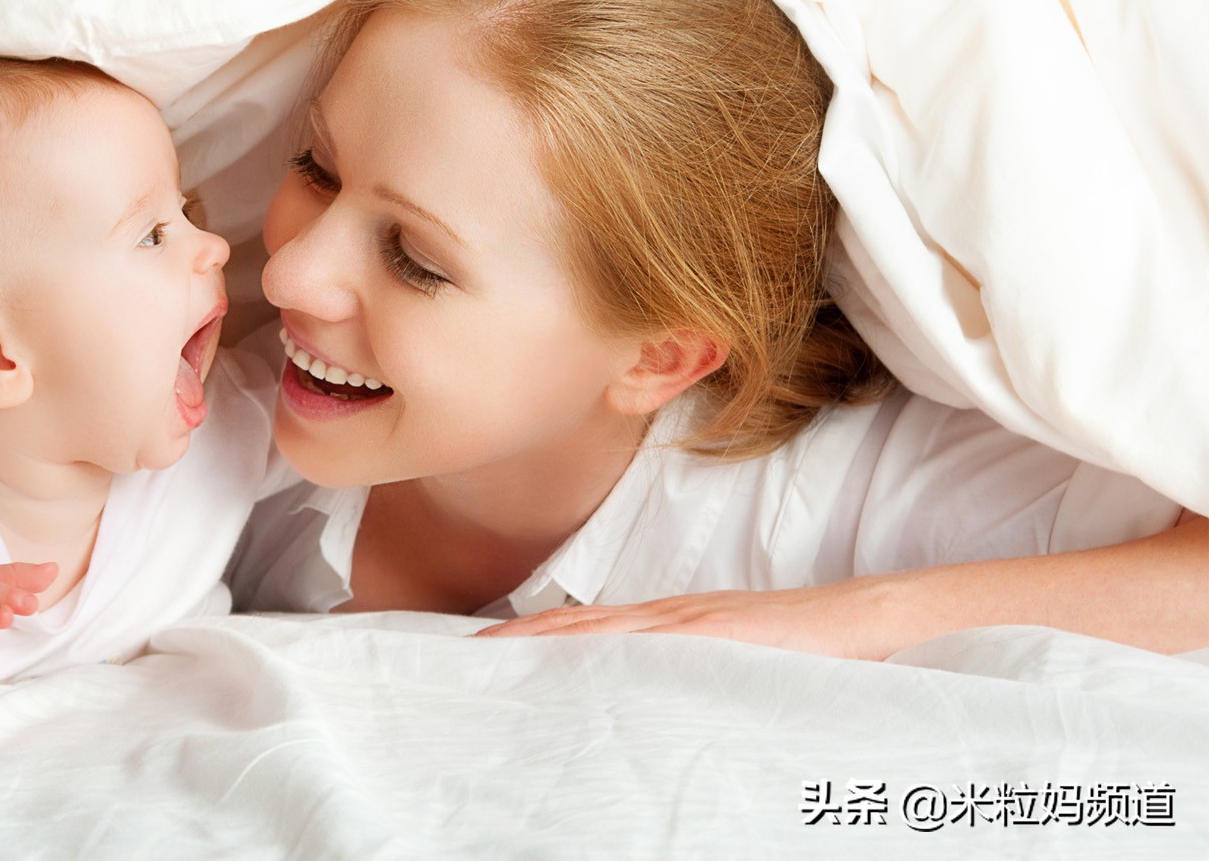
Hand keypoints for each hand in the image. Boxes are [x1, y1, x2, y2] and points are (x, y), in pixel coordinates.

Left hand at [474, 577, 898, 660]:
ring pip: (600, 630)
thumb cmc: (805, 652)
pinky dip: (605, 646)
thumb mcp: (732, 668)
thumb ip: (688, 683)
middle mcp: (669, 619)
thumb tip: (646, 717)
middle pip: (577, 626)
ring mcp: (690, 623)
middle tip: (467, 657)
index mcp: (669, 628)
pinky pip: (649, 640)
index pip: (585, 632)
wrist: (868, 621)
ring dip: (545, 639)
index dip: (533, 638)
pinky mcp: (717, 634)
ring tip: (494, 654)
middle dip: (521, 638)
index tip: (485, 651)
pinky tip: (574, 659)